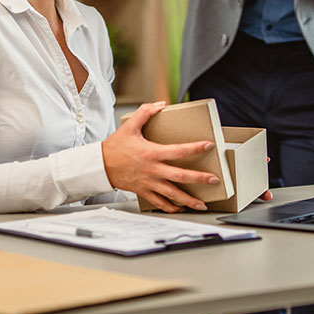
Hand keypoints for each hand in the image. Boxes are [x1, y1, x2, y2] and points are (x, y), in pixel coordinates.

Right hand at [101, 101, 221, 212]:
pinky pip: (159, 203)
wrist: (99, 166)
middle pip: (180, 176)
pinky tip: (181, 209)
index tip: (209, 146)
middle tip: (215, 180)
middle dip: (199, 179)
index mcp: (152, 153)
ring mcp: (149, 183)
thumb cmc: (115, 146)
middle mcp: (153, 170)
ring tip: (202, 204)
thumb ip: (145, 112)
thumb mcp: (129, 126)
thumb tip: (161, 104)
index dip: (195, 148)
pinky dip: (171, 208)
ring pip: (172, 194)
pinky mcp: (143, 191)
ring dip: (189, 200)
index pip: (178, 150)